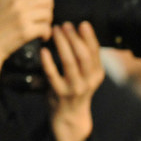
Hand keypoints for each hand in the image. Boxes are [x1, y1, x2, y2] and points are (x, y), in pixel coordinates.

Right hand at [0, 0, 52, 64]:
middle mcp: (15, 2)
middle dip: (48, 7)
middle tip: (42, 13)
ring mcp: (21, 17)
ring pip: (48, 14)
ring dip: (47, 21)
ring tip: (41, 25)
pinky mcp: (26, 32)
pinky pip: (46, 28)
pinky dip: (46, 33)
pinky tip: (41, 36)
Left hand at [41, 20, 103, 140]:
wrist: (71, 116)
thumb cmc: (76, 90)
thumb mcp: (87, 75)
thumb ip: (86, 58)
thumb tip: (79, 32)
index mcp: (97, 75)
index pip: (95, 53)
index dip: (89, 37)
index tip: (82, 23)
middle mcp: (89, 82)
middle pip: (84, 56)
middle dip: (74, 38)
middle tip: (65, 24)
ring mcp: (75, 88)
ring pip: (70, 63)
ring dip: (62, 45)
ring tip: (55, 31)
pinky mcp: (60, 93)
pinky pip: (53, 75)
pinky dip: (48, 62)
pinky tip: (44, 50)